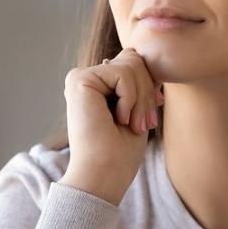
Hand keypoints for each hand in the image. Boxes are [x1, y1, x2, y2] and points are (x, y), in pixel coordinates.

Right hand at [60, 47, 163, 205]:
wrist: (104, 175)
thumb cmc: (121, 152)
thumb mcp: (137, 109)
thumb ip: (136, 80)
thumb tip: (139, 53)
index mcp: (98, 86)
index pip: (134, 63)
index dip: (149, 86)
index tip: (149, 119)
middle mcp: (86, 78)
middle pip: (134, 58)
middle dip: (147, 92)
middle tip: (142, 124)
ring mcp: (80, 77)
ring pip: (131, 63)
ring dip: (140, 98)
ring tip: (131, 124)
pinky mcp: (78, 80)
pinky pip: (122, 73)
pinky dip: (130, 98)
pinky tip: (118, 119)